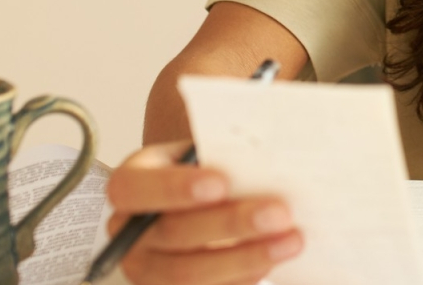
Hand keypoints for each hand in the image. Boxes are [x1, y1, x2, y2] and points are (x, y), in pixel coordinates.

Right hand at [105, 141, 303, 284]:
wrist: (208, 199)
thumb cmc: (210, 169)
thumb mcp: (208, 150)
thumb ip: (223, 151)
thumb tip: (263, 157)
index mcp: (131, 184)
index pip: (131, 188)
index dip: (173, 187)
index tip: (221, 183)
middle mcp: (131, 232)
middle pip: (172, 233)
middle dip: (230, 223)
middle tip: (278, 212)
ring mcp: (148, 268)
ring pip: (188, 273)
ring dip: (246, 257)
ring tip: (291, 240)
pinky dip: (243, 277)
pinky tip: (273, 258)